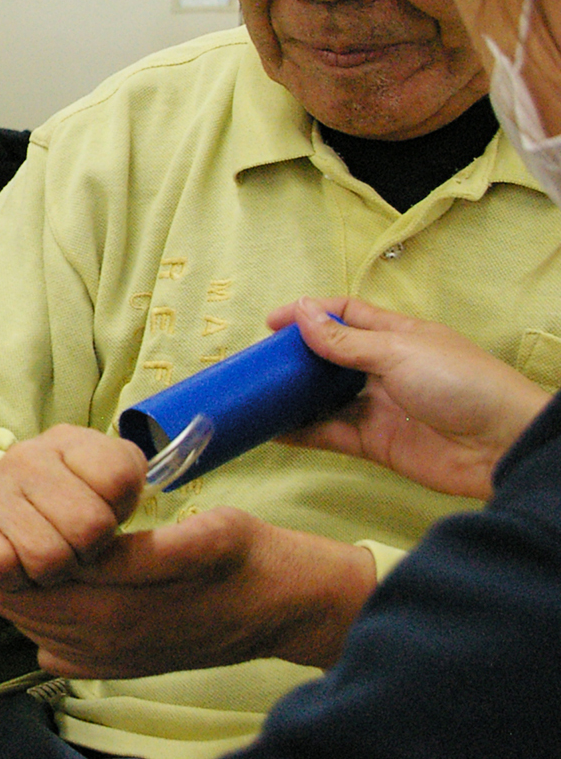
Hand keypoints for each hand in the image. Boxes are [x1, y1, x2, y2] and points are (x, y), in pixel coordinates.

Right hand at [0, 425, 146, 589]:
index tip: (100, 514)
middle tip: (70, 546)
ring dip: (50, 571)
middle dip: (86, 550)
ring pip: (49, 556)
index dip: (116, 509)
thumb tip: (147, 521)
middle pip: (90, 525)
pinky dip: (14, 578)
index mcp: (70, 442)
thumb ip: (124, 485)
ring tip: (41, 557)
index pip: (119, 476)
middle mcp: (29, 458)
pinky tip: (11, 563)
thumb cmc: (49, 502)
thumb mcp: (93, 481)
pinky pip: (7, 567)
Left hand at [0, 506, 375, 676]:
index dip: (32, 543)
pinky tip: (59, 605)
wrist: (282, 606)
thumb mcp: (206, 534)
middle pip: (37, 608)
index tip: (32, 517)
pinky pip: (64, 659)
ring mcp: (123, 658)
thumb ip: (143, 549)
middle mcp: (123, 636)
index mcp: (137, 601)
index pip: (52, 573)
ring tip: (37, 567)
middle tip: (24, 540)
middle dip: (20, 576)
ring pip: (42, 634)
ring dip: (29, 604)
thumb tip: (86, 552)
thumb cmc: (244, 557)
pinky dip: (46, 634)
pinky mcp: (128, 669)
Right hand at [267, 297, 551, 498]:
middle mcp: (383, 368)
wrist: (502, 445)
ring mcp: (378, 406)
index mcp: (395, 336)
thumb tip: (302, 312)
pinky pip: (330, 434)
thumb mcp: (398, 352)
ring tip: (256, 395)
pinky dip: (302, 432)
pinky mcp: (375, 443)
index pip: (345, 314)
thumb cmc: (459, 383)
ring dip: (293, 397)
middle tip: (257, 363)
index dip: (309, 314)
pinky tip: (274, 430)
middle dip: (295, 358)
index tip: (272, 324)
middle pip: (329, 358)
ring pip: (325, 398)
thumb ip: (345, 341)